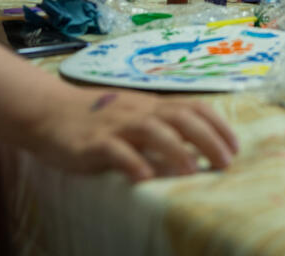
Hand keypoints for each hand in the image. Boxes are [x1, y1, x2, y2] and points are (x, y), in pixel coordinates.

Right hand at [31, 87, 237, 181]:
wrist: (49, 111)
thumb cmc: (98, 117)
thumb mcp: (135, 115)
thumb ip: (162, 126)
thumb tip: (199, 145)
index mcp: (153, 105)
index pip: (194, 107)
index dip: (218, 125)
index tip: (236, 146)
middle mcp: (139, 111)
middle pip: (181, 117)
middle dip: (207, 138)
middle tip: (225, 162)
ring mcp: (116, 125)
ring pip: (152, 130)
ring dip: (175, 150)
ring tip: (192, 171)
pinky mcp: (93, 143)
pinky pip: (115, 151)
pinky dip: (132, 163)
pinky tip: (145, 178)